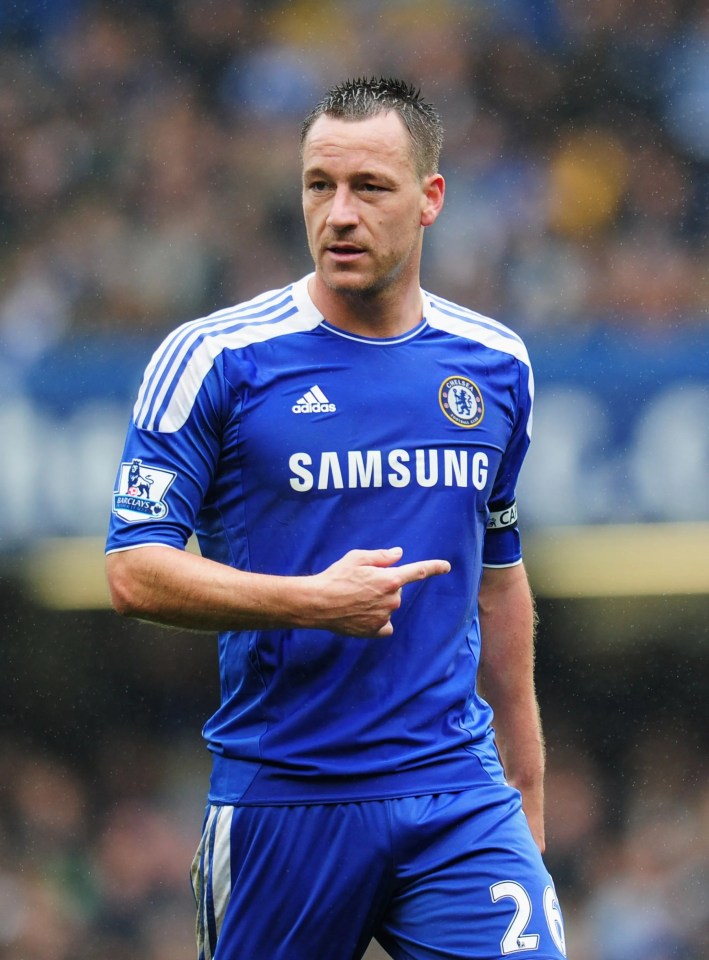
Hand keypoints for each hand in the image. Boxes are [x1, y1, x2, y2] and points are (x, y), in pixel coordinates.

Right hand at [308, 547, 450, 637]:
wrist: (318, 603)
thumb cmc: (336, 577)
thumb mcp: (357, 558)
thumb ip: (381, 556)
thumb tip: (398, 554)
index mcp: (390, 579)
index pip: (418, 571)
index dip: (434, 567)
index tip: (446, 566)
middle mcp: (391, 599)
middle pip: (396, 590)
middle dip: (384, 586)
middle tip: (361, 584)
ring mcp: (384, 617)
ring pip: (389, 607)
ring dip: (378, 602)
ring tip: (355, 600)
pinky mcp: (375, 631)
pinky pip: (384, 625)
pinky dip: (377, 621)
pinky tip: (361, 616)